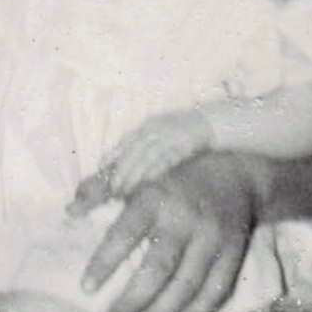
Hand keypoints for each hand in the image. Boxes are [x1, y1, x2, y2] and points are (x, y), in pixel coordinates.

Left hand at [80, 152, 258, 311]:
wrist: (236, 176)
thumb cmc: (174, 181)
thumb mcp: (137, 176)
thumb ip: (101, 190)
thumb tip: (71, 212)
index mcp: (155, 198)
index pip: (125, 233)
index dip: (105, 263)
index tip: (86, 289)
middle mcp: (185, 219)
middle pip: (157, 270)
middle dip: (132, 302)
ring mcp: (212, 238)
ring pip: (186, 287)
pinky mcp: (234, 254)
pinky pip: (215, 292)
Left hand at [93, 110, 215, 200]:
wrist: (210, 121)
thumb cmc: (182, 131)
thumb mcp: (160, 131)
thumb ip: (144, 143)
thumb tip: (122, 158)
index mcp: (148, 125)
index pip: (125, 142)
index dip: (112, 156)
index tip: (101, 169)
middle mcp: (155, 129)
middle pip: (133, 152)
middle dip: (122, 171)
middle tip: (114, 189)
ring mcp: (168, 136)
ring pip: (146, 158)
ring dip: (135, 175)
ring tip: (126, 190)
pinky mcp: (182, 144)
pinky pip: (165, 160)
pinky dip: (155, 171)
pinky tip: (147, 183)